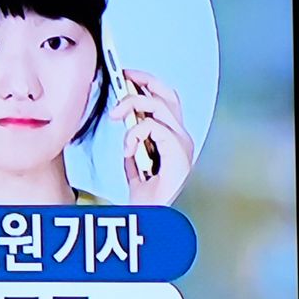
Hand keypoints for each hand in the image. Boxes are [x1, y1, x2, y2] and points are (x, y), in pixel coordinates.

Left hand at [111, 67, 194, 204]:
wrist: (153, 222)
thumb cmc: (148, 201)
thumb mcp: (135, 168)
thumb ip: (135, 150)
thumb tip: (124, 134)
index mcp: (171, 139)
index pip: (165, 100)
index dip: (147, 83)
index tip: (125, 75)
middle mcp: (181, 138)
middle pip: (167, 95)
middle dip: (144, 81)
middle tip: (121, 79)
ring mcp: (182, 146)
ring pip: (160, 106)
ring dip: (133, 105)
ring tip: (115, 116)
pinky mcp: (179, 155)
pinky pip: (156, 128)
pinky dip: (136, 134)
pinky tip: (127, 150)